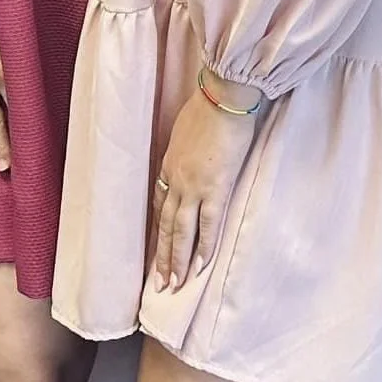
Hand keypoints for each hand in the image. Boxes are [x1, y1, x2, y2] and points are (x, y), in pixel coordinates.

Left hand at [152, 73, 261, 290]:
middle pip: (165, 224)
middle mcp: (176, 180)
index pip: (160, 204)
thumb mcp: (186, 128)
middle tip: (159, 283)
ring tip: (175, 284)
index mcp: (169, 164)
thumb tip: (193, 153)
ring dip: (176, 260)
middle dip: (162, 255)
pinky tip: (201, 266)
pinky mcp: (216, 187)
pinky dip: (203, 247)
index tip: (157, 248)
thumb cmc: (209, 105)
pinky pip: (208, 224)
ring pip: (180, 231)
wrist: (224, 96)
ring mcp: (194, 186)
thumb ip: (187, 147)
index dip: (159, 230)